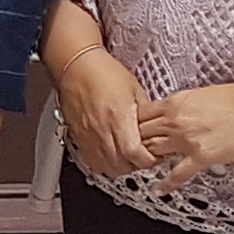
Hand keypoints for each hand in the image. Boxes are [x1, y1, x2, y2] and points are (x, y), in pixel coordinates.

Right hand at [53, 44, 154, 181]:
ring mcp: (88, 135)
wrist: (77, 66)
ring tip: (129, 158)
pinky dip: (105, 165)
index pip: (135, 153)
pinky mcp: (79, 137)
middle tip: (144, 156)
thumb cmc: (104, 73)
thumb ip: (145, 113)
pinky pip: (92, 162)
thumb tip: (157, 128)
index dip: (148, 159)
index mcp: (118, 117)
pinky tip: (112, 156)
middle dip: (137, 165)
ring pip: (107, 167)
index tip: (155, 154)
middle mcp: (101, 130)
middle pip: (122, 165)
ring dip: (121, 167)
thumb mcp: (135, 90)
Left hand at [137, 79, 233, 192]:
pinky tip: (158, 190)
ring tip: (141, 168)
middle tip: (131, 152)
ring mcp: (188, 139)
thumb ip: (182, 106)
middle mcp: (176, 120)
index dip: (133, 124)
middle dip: (134, 142)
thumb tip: (170, 115)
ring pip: (153, 151)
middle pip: (141, 134)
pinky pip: (178, 173)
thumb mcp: (201, 94)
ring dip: (147, 160)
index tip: (131, 132)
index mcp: (175, 102)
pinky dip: (167, 184)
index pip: (140, 115)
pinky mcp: (203, 156)